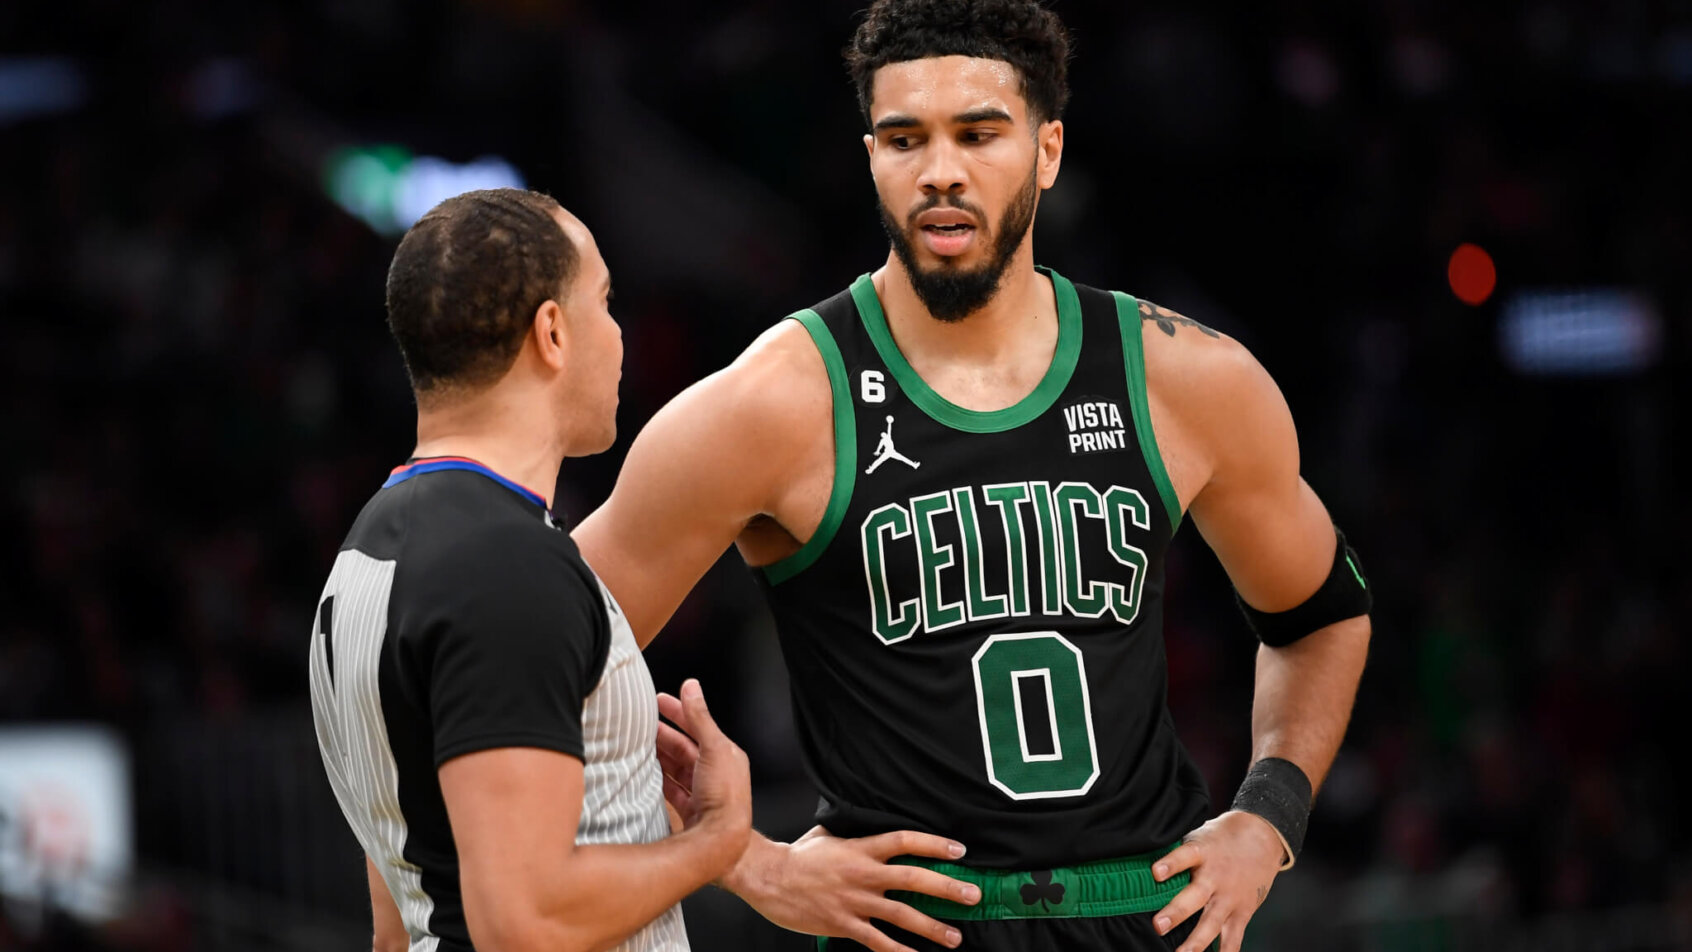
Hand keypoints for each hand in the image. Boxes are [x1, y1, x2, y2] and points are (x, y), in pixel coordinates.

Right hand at [655, 680, 750, 857]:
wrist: (723, 843)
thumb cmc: (725, 796)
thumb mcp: (714, 748)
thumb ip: (699, 717)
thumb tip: (691, 686)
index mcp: (726, 754)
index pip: (698, 726)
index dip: (678, 711)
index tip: (658, 700)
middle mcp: (715, 772)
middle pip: (684, 747)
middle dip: (663, 734)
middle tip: (639, 723)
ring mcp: (702, 793)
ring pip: (676, 768)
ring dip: (659, 755)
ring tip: (637, 744)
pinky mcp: (690, 811)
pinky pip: (671, 789)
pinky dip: (659, 779)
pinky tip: (645, 773)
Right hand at [718, 825, 979, 951]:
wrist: (768, 877)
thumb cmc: (798, 856)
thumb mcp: (829, 834)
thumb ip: (855, 833)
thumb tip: (871, 821)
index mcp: (861, 848)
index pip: (906, 841)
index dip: (935, 844)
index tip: (961, 850)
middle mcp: (863, 874)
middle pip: (914, 879)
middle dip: (947, 888)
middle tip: (972, 895)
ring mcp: (855, 901)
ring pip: (902, 915)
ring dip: (932, 927)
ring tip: (955, 937)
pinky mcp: (844, 924)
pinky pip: (877, 941)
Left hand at [1151, 811, 1285, 951]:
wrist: (1262, 837)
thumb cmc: (1221, 838)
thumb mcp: (1198, 836)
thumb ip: (1179, 854)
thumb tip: (1143, 867)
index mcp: (1202, 852)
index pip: (1184, 856)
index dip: (1170, 864)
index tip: (1155, 873)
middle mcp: (1216, 876)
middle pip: (1195, 896)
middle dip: (1177, 912)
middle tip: (1158, 926)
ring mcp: (1230, 897)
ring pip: (1212, 922)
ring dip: (1196, 941)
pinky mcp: (1243, 911)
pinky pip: (1234, 937)